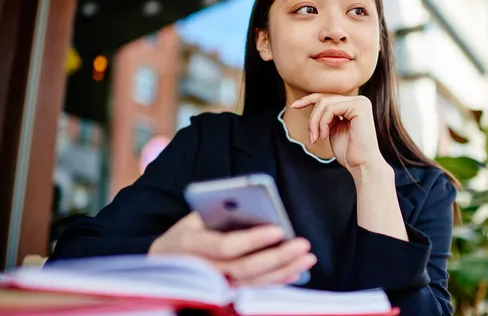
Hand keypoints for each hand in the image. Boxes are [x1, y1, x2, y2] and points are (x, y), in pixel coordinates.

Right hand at [148, 213, 316, 286]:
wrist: (162, 262)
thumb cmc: (186, 234)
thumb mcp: (194, 219)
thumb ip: (219, 214)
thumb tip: (257, 209)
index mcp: (190, 244)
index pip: (226, 246)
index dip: (254, 239)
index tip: (279, 229)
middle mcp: (200, 271)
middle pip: (245, 268)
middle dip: (278, 256)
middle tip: (303, 244)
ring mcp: (212, 288)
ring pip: (253, 284)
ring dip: (283, 271)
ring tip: (307, 257)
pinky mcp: (224, 296)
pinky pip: (254, 292)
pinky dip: (277, 283)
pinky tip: (295, 271)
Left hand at [291, 94, 386, 174]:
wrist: (361, 165)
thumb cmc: (348, 152)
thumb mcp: (332, 129)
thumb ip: (326, 116)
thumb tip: (312, 103)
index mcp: (353, 105)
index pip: (327, 97)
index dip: (308, 99)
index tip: (294, 106)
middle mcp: (359, 100)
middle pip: (324, 99)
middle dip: (313, 118)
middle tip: (312, 137)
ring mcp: (360, 102)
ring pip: (325, 103)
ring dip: (316, 122)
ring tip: (317, 138)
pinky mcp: (360, 107)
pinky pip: (331, 108)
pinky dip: (323, 123)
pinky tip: (325, 136)